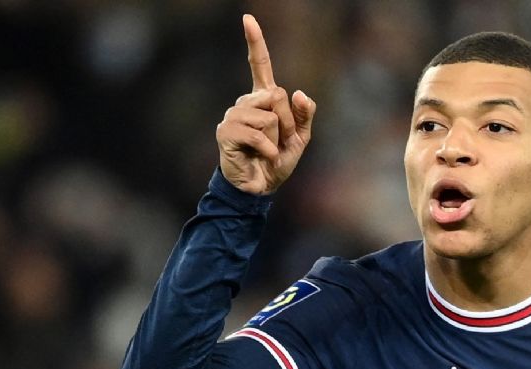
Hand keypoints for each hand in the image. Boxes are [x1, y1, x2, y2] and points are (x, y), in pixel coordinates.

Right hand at [216, 14, 316, 194]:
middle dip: (287, 122)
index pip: (259, 66)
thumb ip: (305, 116)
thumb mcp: (300, 139)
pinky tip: (260, 156)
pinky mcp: (225, 132)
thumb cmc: (276, 162)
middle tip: (278, 142)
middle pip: (277, 95)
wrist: (259, 188)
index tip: (248, 18)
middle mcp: (245, 103)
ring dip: (276, 138)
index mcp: (262, 100)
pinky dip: (267, 149)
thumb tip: (300, 92)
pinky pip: (258, 133)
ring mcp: (233, 116)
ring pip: (269, 116)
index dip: (255, 42)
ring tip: (267, 150)